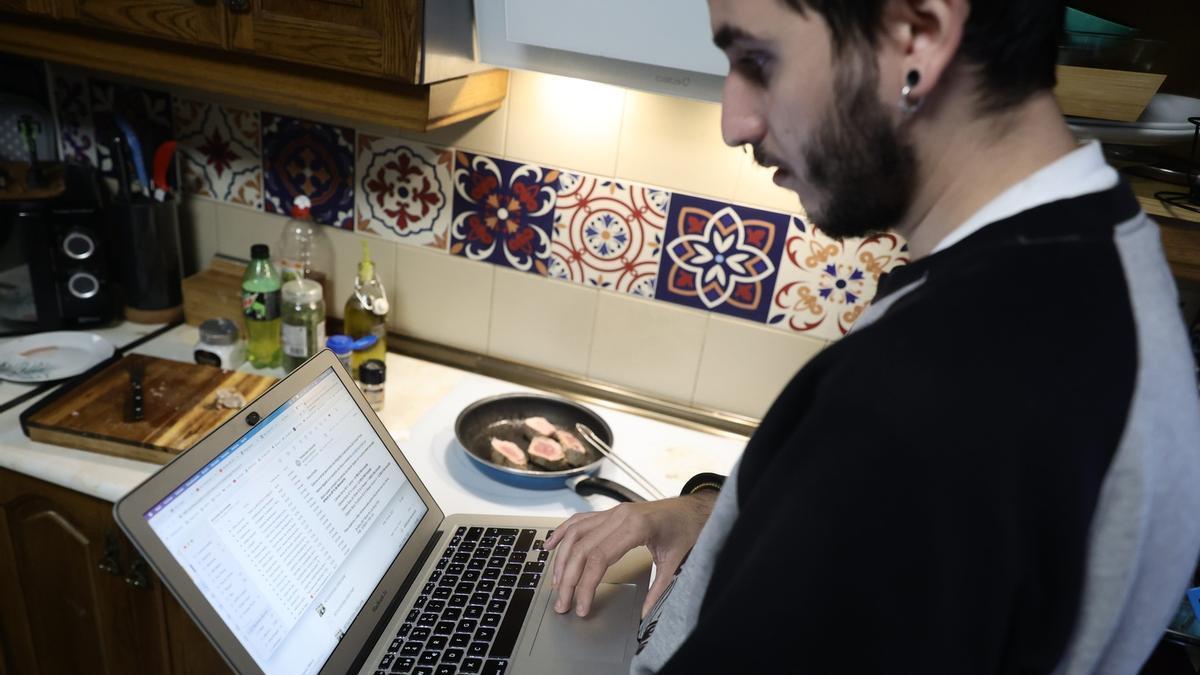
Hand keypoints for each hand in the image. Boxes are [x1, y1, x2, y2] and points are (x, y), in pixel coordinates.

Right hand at [545, 492, 717, 617]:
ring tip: (557, 584)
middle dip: (568, 579)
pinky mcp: (611, 512)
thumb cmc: (687, 530)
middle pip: (582, 548)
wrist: (694, 509)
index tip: (581, 606)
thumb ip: (659, 590)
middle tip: (562, 603)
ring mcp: (613, 512)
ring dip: (562, 560)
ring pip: (575, 534)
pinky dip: (562, 533)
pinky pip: (579, 520)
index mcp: (635, 527)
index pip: (598, 558)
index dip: (585, 585)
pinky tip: (550, 545)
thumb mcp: (677, 562)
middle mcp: (619, 516)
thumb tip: (644, 614)